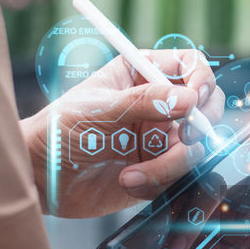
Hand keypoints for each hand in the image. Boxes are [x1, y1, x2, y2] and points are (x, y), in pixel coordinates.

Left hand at [22, 49, 224, 217]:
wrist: (43, 177)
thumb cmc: (60, 130)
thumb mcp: (100, 109)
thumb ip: (145, 102)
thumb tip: (189, 100)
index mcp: (143, 74)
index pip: (190, 66)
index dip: (201, 79)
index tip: (196, 99)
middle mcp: (159, 104)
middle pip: (206, 107)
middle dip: (200, 126)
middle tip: (184, 138)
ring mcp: (162, 138)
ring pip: (196, 147)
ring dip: (170, 165)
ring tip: (131, 175)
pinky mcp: (160, 170)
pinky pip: (181, 176)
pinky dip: (159, 182)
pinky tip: (128, 183)